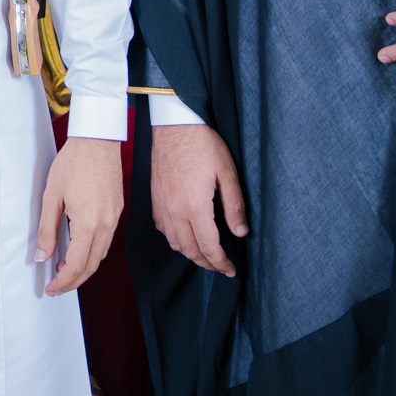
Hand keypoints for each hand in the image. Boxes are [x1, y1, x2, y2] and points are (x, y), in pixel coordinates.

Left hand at [35, 137, 122, 295]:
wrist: (97, 140)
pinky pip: (106, 241)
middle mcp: (106, 225)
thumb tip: (42, 256)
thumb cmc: (72, 163)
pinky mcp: (117, 210)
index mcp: (89, 223)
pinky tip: (78, 250)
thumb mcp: (51, 196)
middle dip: (73, 281)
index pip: (76, 265)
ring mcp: (114, 218)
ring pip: (100, 255)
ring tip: (63, 271)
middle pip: (91, 266)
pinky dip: (92, 253)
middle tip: (56, 288)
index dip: (63, 282)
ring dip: (83, 268)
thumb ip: (47, 229)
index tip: (50, 288)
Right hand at [150, 123, 244, 275]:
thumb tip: (241, 233)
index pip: (209, 247)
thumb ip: (234, 205)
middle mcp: (175, 210)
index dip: (221, 263)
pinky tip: (185, 235)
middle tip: (222, 266)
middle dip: (208, 263)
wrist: (174, 125)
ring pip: (175, 243)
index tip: (231, 270)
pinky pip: (163, 229)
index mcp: (195, 206)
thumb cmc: (203, 144)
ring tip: (206, 254)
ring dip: (191, 254)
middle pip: (191, 250)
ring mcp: (161, 205)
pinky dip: (175, 239)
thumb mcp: (227, 172)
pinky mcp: (154, 199)